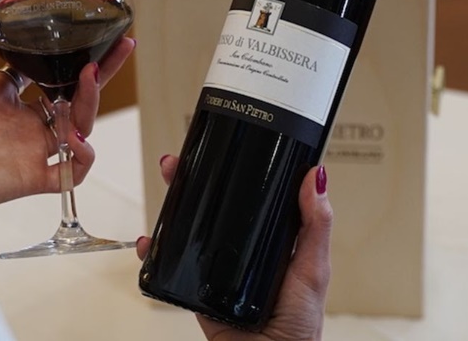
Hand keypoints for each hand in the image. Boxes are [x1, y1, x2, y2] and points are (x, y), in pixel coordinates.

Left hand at [0, 0, 134, 211]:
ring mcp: (34, 150)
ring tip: (88, 82)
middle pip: (76, 100)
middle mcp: (28, 123)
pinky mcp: (34, 177)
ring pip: (79, 129)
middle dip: (99, 77)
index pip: (56, 75)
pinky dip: (82, 160)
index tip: (100, 39)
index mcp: (13, 97)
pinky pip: (71, 173)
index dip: (79, 60)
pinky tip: (78, 142)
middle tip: (119, 49)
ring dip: (90, 106)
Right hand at [137, 156, 331, 340]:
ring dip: (173, 205)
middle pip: (213, 205)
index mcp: (270, 237)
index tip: (221, 145)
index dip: (235, 170)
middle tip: (181, 162)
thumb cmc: (300, 323)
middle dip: (193, 180)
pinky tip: (151, 239)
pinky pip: (172, 265)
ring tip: (168, 183)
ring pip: (190, 228)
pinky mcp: (197, 287)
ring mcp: (216, 265)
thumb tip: (316, 177)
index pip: (250, 195)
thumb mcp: (312, 267)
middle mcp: (241, 246)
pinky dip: (157, 251)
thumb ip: (316, 225)